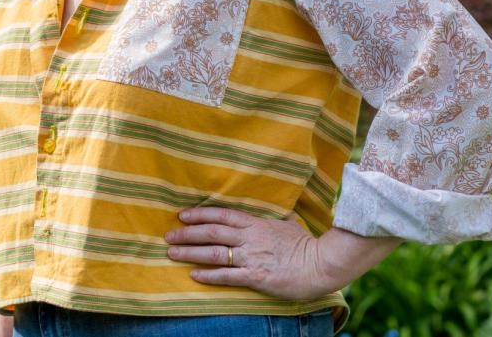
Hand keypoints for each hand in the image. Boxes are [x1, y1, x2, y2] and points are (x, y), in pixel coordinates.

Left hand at [163, 207, 337, 300]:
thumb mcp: (287, 225)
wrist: (322, 264)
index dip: (200, 214)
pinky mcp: (256, 277)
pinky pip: (227, 276)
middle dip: (187, 233)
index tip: (183, 215)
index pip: (222, 215)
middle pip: (212, 232)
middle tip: (169, 234)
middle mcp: (250, 238)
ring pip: (214, 253)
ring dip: (190, 252)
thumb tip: (273, 215)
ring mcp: (252, 257)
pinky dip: (209, 275)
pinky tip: (194, 275)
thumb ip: (274, 220)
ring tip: (172, 252)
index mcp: (257, 223)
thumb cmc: (307, 245)